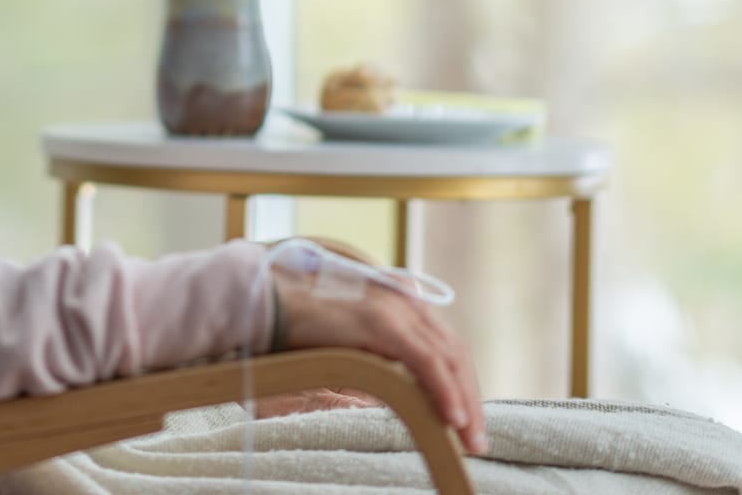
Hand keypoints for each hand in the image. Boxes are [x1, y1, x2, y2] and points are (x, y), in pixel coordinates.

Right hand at [272, 266, 487, 455]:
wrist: (266, 305)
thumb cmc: (298, 331)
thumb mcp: (349, 350)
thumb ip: (376, 364)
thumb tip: (392, 400)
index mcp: (401, 303)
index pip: (446, 347)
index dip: (462, 385)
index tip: (466, 422)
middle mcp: (404, 300)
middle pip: (454, 353)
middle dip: (471, 399)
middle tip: (476, 441)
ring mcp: (394, 307)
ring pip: (447, 358)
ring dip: (464, 402)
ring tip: (470, 440)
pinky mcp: (380, 321)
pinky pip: (424, 360)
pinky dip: (443, 390)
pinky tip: (451, 418)